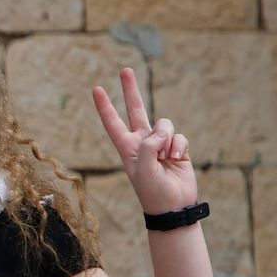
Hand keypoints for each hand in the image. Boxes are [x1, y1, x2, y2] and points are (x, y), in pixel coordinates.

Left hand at [92, 67, 198, 215]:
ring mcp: (160, 144)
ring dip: (168, 139)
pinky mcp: (177, 147)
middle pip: (136, 110)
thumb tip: (163, 129)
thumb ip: (149, 145)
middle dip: (130, 90)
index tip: (96, 89)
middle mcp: (142, 142)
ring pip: (164, 124)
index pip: (113, 123)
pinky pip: (180, 136)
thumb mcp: (143, 169)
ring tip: (166, 158)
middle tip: (125, 70)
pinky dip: (180, 146)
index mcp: (126, 148)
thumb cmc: (153, 191)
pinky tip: (177, 160)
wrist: (173, 206)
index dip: (105, 106)